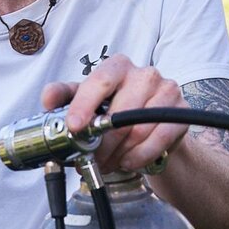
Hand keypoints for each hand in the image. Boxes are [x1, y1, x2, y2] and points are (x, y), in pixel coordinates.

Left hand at [42, 54, 188, 173]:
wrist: (152, 126)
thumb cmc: (114, 109)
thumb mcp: (85, 100)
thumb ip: (63, 96)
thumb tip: (48, 99)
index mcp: (118, 66)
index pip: (100, 81)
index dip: (85, 105)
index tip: (74, 127)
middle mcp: (145, 73)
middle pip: (120, 115)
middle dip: (101, 144)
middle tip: (92, 160)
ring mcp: (167, 90)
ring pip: (138, 130)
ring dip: (119, 153)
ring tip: (109, 162)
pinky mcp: (180, 112)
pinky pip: (159, 139)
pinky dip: (140, 156)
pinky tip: (129, 161)